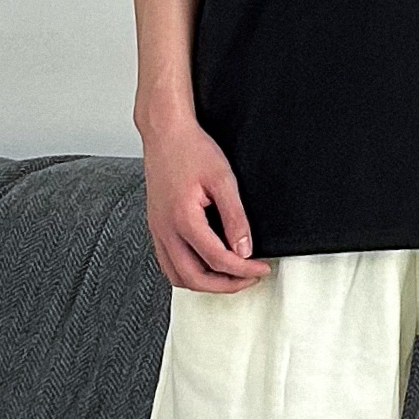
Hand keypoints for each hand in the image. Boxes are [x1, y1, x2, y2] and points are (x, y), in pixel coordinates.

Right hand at [139, 118, 273, 291]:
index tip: (261, 268)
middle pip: (194, 278)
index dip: (244, 269)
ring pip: (178, 276)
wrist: (165, 133)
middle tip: (248, 279)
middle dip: (225, 285)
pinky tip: (206, 265)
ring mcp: (157, 230)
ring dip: (205, 283)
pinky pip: (168, 263)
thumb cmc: (190, 149)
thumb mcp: (223, 179)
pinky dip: (188, 272)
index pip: (217, 259)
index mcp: (183, 218)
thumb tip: (244, 249)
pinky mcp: (156, 227)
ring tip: (229, 276)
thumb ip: (236, 217)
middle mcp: (165, 230)